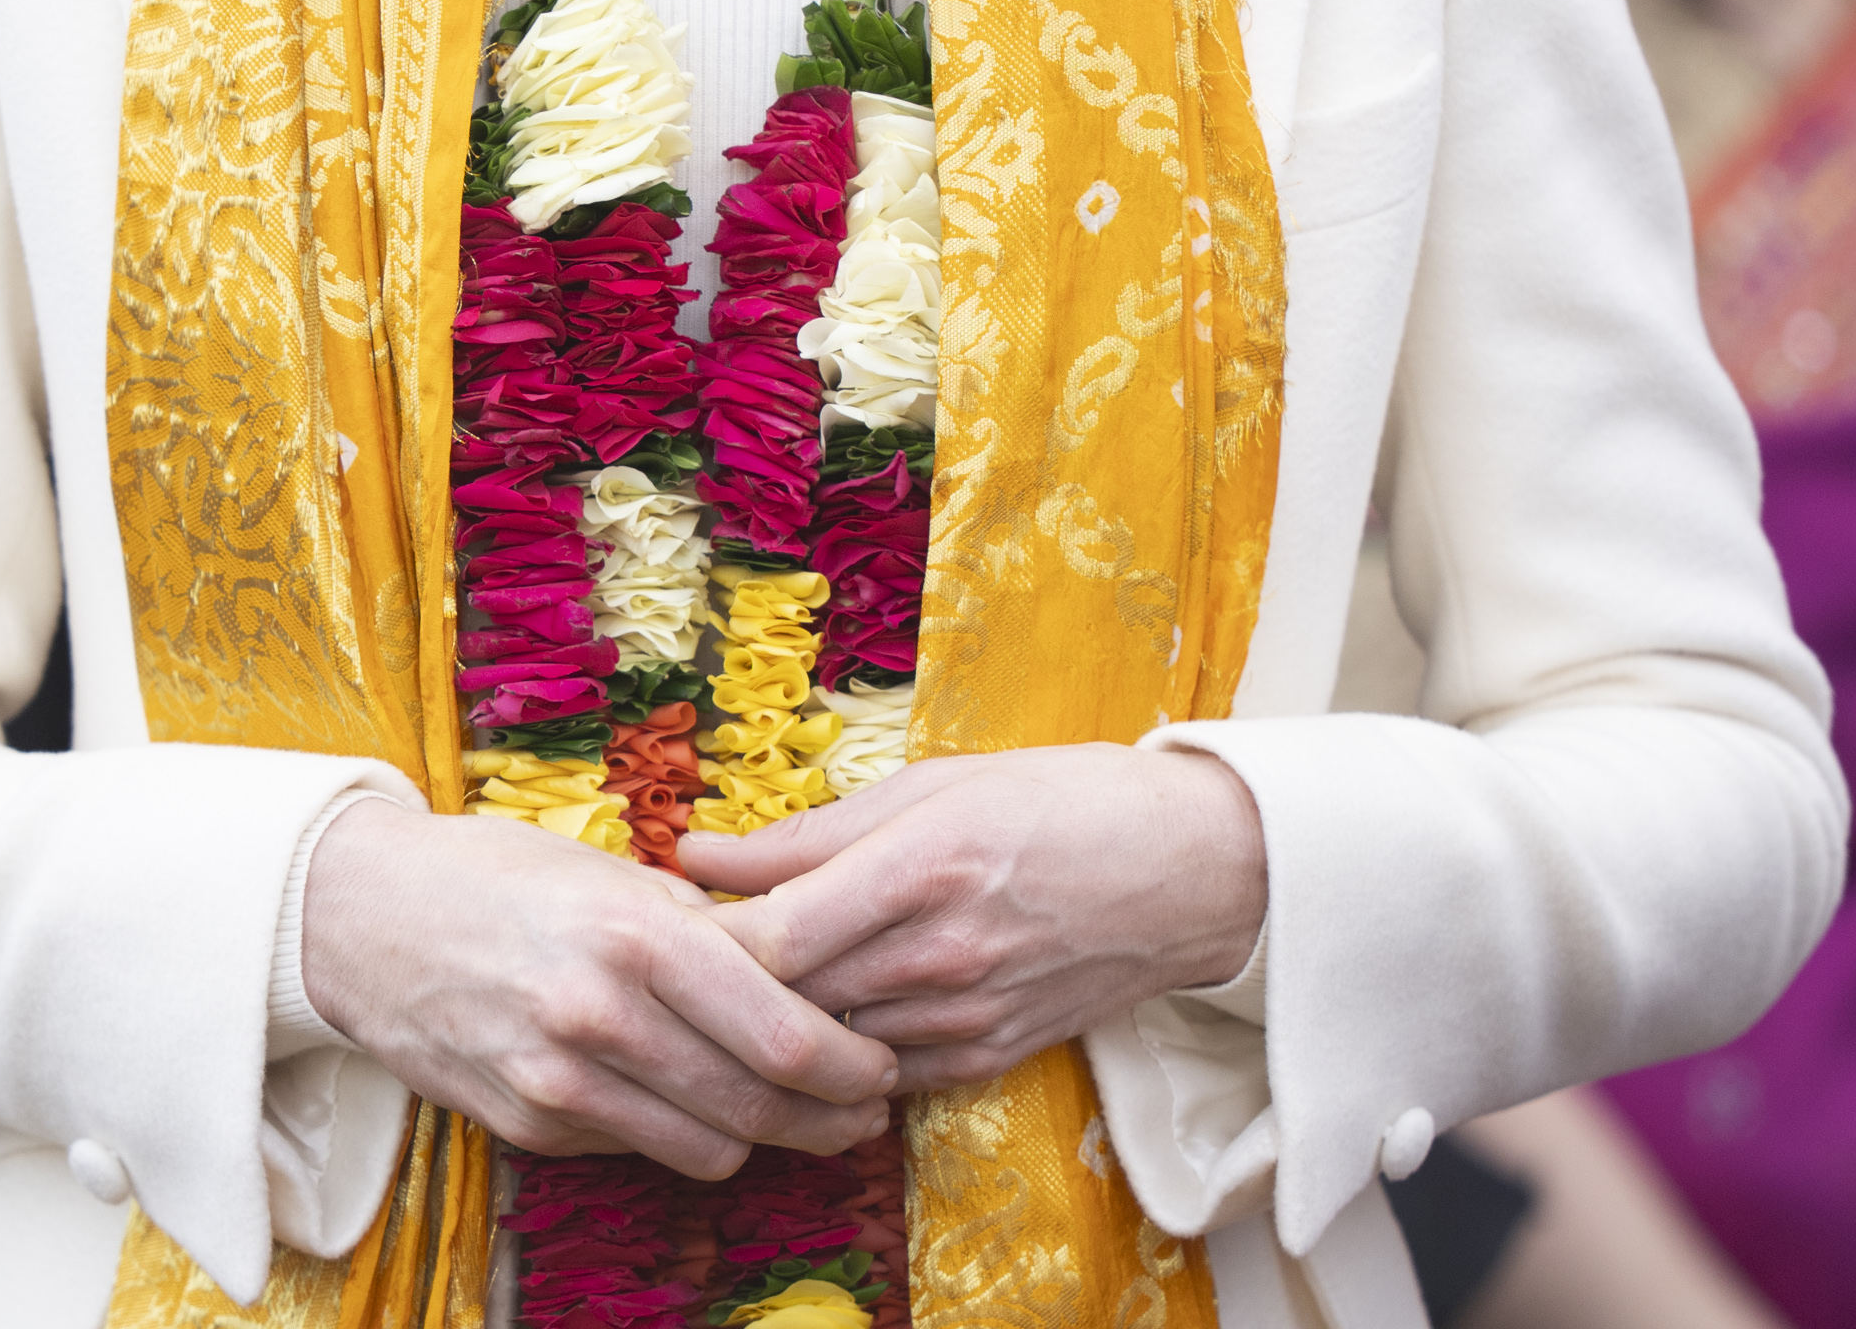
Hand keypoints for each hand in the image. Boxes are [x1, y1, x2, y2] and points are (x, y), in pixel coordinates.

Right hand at [300, 800, 899, 1176]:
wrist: (365, 917)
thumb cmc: (498, 873)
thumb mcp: (611, 871)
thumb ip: (702, 926)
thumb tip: (797, 971)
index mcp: (637, 934)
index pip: (783, 1035)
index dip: (850, 1064)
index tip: (880, 1061)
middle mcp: (602, 1015)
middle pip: (758, 1105)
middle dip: (829, 1115)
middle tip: (864, 1106)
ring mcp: (560, 1081)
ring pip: (707, 1147)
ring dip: (762, 1137)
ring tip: (794, 1111)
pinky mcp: (528, 1126)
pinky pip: (637, 1148)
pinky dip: (677, 1131)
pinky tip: (692, 1099)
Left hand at [681, 744, 1266, 1091]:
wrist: (1186, 873)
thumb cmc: (1059, 800)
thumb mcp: (933, 782)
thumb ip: (812, 831)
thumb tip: (701, 855)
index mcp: (923, 866)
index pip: (776, 935)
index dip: (706, 937)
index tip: (669, 913)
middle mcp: (941, 953)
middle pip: (791, 996)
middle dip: (727, 976)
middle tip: (683, 945)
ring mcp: (968, 1017)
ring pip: (830, 1041)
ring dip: (782, 1014)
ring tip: (750, 972)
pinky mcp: (988, 1058)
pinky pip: (883, 1073)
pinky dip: (843, 1045)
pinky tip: (830, 1005)